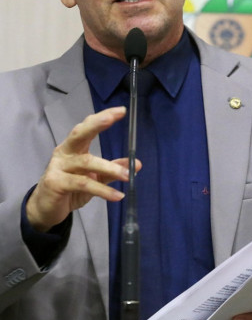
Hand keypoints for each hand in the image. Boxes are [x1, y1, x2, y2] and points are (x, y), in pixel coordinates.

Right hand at [26, 106, 136, 231]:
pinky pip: (83, 184)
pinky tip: (117, 196)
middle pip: (79, 134)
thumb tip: (137, 164)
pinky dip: (103, 190)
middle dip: (96, 124)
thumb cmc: (71, 188)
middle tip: (112, 118)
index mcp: (74, 147)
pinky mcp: (56, 183)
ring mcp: (58, 167)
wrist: (46, 208)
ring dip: (111, 169)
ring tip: (128, 176)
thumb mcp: (96, 177)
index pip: (87, 127)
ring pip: (87, 162)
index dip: (102, 117)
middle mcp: (65, 153)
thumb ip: (113, 170)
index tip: (121, 110)